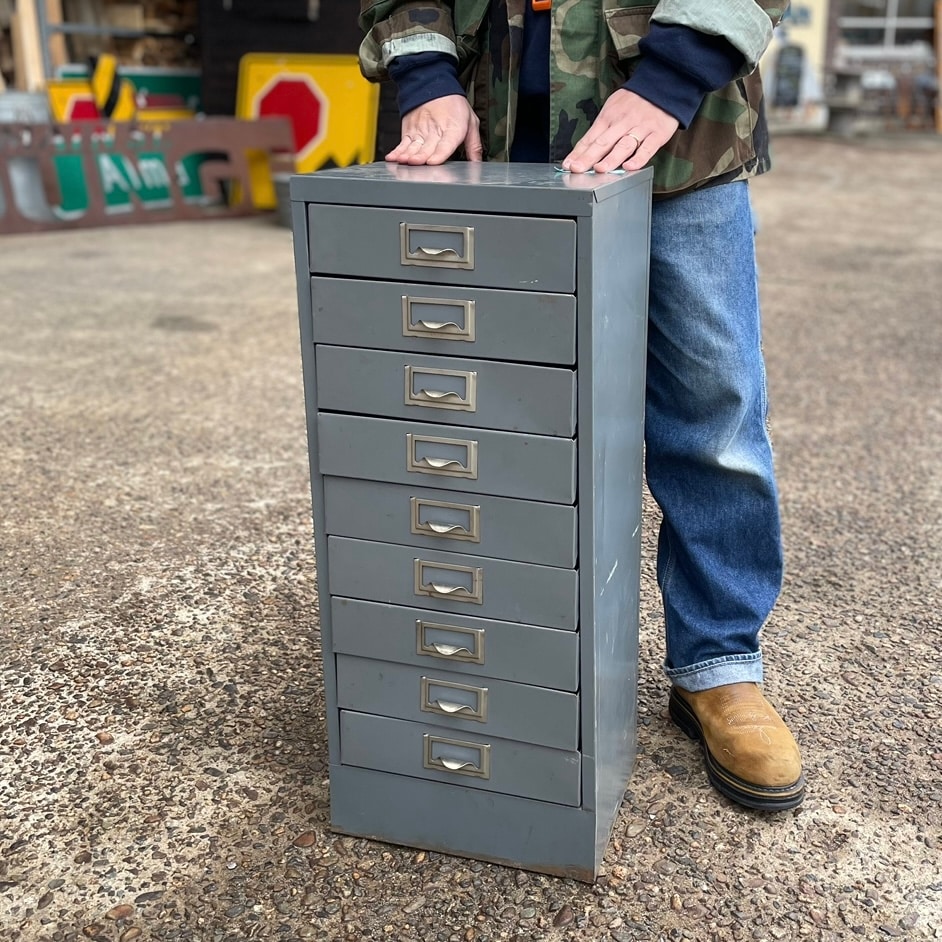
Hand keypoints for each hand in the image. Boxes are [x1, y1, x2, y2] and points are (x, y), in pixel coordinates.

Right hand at [386, 95, 482, 165]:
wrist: (432, 83)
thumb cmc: (453, 104)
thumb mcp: (471, 121)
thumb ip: (474, 145)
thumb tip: (477, 164)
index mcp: (453, 128)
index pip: (445, 143)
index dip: (439, 153)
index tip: (433, 161)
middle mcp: (435, 130)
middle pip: (427, 147)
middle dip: (421, 157)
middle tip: (417, 164)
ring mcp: (420, 131)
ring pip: (414, 146)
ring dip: (408, 154)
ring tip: (404, 161)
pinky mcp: (409, 131)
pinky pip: (403, 144)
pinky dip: (397, 151)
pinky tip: (393, 158)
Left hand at [561, 89, 678, 173]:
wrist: (665, 84)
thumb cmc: (635, 101)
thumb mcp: (613, 108)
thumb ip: (600, 130)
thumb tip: (582, 151)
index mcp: (609, 117)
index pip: (590, 138)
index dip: (578, 153)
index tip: (567, 166)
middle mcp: (622, 122)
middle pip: (603, 142)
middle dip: (588, 157)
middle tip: (576, 169)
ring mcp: (641, 128)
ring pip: (623, 145)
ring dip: (611, 158)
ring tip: (599, 170)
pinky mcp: (658, 133)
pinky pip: (648, 148)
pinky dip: (639, 158)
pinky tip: (629, 167)